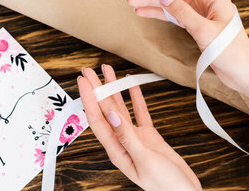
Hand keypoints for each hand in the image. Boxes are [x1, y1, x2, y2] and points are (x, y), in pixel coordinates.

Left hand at [78, 65, 201, 190]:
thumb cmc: (165, 186)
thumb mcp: (144, 160)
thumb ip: (127, 136)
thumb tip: (111, 114)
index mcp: (116, 150)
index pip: (97, 119)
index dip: (89, 98)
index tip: (84, 81)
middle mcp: (122, 142)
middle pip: (104, 110)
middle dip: (96, 89)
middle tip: (88, 70)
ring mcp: (135, 138)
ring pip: (120, 108)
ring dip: (114, 90)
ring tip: (107, 71)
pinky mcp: (149, 137)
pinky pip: (139, 113)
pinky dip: (135, 98)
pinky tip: (132, 85)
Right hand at [126, 0, 248, 90]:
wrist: (243, 73)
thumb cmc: (233, 52)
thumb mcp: (205, 31)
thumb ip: (183, 12)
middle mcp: (205, 1)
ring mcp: (199, 13)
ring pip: (169, 2)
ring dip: (150, 2)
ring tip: (130, 1)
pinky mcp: (195, 25)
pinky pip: (172, 15)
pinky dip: (158, 14)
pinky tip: (143, 12)